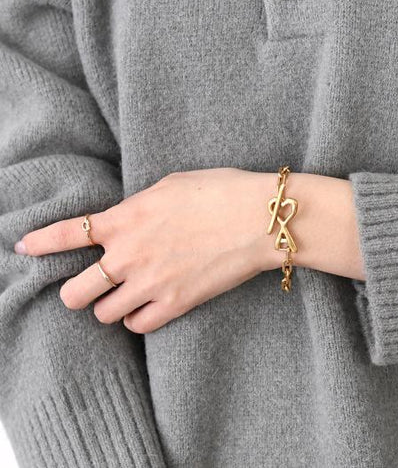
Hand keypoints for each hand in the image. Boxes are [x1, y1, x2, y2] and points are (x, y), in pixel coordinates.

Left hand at [15, 168, 280, 332]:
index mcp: (125, 218)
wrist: (258, 219)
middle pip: (74, 292)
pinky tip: (149, 305)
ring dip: (110, 306)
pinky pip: (138, 326)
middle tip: (88, 286)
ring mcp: (150, 283)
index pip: (67, 233)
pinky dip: (138, 318)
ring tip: (126, 295)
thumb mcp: (170, 185)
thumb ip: (138, 207)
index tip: (23, 247)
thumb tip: (126, 219)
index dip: (40, 242)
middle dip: (75, 291)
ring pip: (103, 314)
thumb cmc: (219, 192)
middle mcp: (129, 255)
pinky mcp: (176, 303)